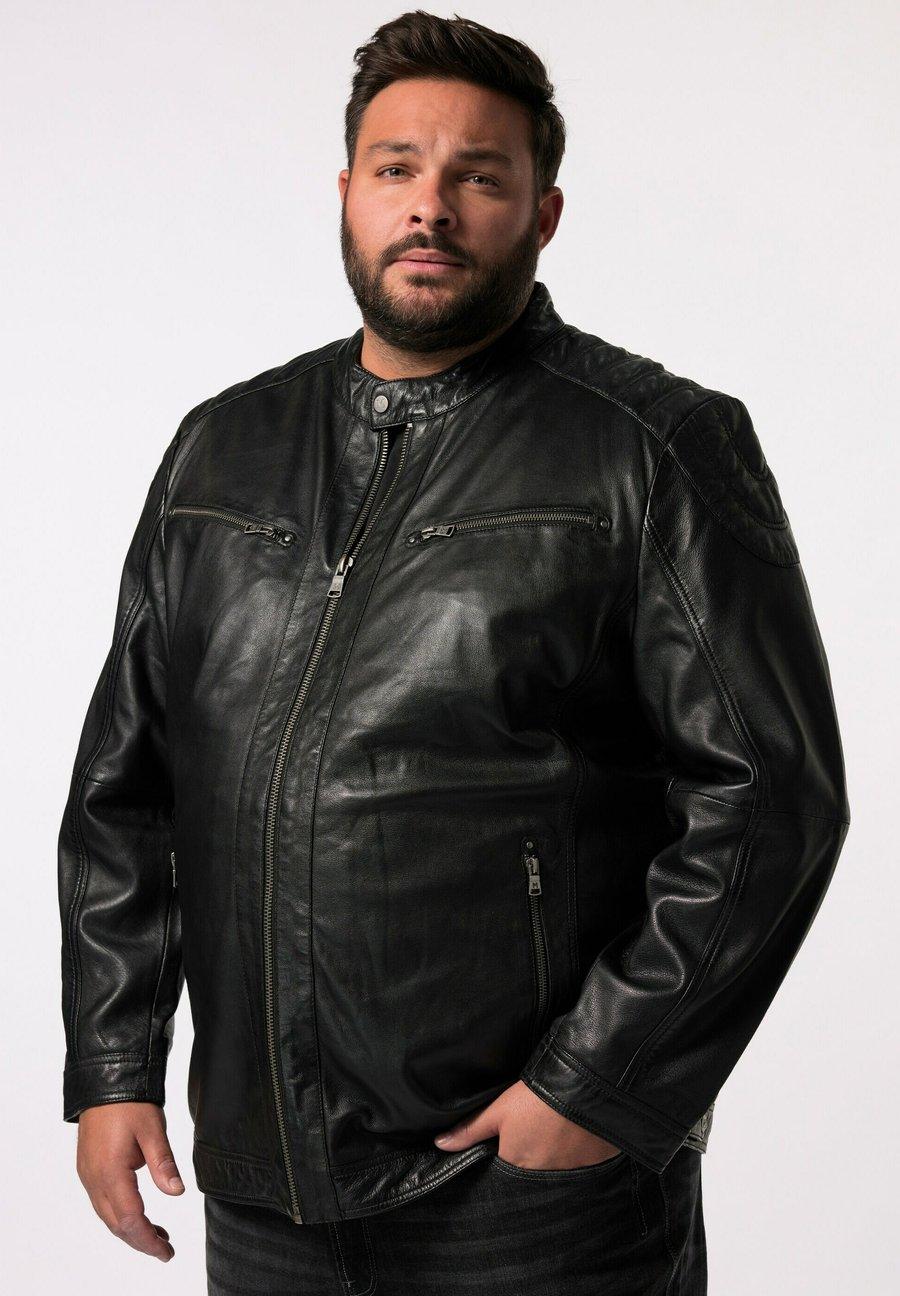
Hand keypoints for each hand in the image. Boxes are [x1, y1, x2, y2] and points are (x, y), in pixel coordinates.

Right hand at [74, 1101, 183, 1260]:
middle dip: (141, 1241)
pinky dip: (121, 1215)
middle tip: (165, 1250)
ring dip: (131, 1230)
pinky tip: (138, 1214)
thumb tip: (176, 1192)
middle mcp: (94, 1179)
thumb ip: (163, 1163)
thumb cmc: (128, 1102)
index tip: (166, 1251)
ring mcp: (88, 1175)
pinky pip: (103, 1203)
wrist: (104, 1081)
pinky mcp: (89, 1169)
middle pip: (116, 1225)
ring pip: (108, 1216)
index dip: (148, 1240)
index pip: (130, 1220)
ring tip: (158, 1236)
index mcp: (110, 1172)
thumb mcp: (153, 1130)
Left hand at [433, 1080, 621, 1169]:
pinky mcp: (595, 1165)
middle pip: (532, 1176)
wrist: (585, 1086)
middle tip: (534, 1139)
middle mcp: (544, 1178)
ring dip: (555, 1160)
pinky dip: (579, 1156)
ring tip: (555, 1135)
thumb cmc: (537, 1097)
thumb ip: (470, 1130)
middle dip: (530, 1163)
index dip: (505, 1161)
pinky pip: (583, 1167)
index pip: (506, 1174)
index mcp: (517, 1165)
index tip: (508, 1147)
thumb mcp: (499, 1110)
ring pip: (558, 1172)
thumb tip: (439, 1144)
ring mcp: (572, 1174)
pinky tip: (577, 1137)